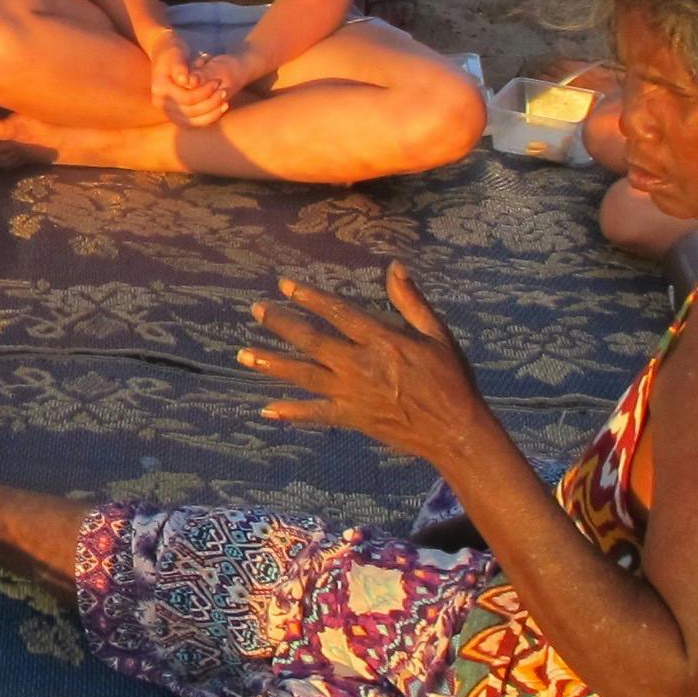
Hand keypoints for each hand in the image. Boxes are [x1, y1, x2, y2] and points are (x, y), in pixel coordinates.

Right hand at [143, 31, 242, 128]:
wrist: (166, 56)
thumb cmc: (173, 52)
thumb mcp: (176, 54)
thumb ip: (180, 66)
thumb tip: (185, 80)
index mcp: (159, 89)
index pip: (186, 98)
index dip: (204, 92)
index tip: (218, 81)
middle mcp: (161, 103)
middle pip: (190, 112)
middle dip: (210, 103)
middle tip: (224, 92)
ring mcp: (167, 111)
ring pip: (192, 122)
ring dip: (211, 114)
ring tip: (225, 102)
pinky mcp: (176, 115)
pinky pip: (193, 124)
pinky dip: (208, 118)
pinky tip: (220, 110)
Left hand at [242, 265, 490, 464]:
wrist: (454, 430)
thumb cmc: (450, 379)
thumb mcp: (438, 334)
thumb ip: (411, 301)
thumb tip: (394, 266)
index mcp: (382, 340)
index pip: (337, 313)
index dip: (309, 297)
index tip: (284, 285)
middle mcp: (360, 365)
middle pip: (311, 341)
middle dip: (281, 324)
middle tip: (256, 310)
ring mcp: (352, 393)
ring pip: (304, 375)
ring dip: (272, 364)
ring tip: (243, 354)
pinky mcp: (351, 418)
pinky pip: (316, 414)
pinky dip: (291, 412)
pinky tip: (267, 410)